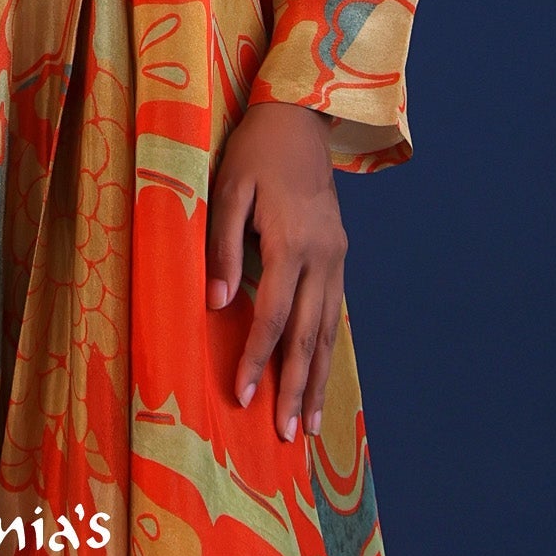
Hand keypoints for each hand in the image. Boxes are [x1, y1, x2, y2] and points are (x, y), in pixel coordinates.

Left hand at [205, 101, 346, 443]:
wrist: (299, 119)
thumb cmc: (255, 152)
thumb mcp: (229, 189)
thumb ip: (223, 246)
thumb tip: (216, 303)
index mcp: (292, 244)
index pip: (273, 315)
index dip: (258, 358)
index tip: (244, 395)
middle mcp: (323, 258)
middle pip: (308, 335)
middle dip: (296, 388)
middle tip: (287, 435)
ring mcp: (337, 258)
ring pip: (328, 331)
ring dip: (318, 379)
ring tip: (310, 424)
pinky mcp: (339, 255)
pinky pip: (334, 313)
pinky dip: (327, 350)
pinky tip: (320, 374)